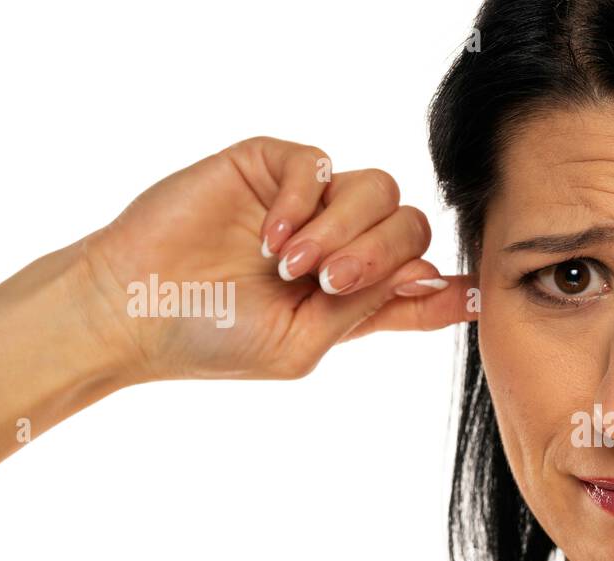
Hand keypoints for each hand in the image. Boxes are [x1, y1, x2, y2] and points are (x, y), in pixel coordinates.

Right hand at [75, 136, 472, 381]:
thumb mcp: (303, 343)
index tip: (479, 296)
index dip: (454, 290)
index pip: (422, 285)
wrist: (134, 309)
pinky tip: (272, 238)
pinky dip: (306, 201)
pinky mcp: (271, 167)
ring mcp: (309, 204)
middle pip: (410, 227)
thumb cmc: (213, 339)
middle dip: (380, 256)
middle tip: (326, 282)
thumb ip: (367, 309)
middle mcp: (341, 245)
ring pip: (379, 189)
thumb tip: (430, 278)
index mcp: (354, 297)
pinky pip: (322, 164)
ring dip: (343, 231)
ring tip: (292, 266)